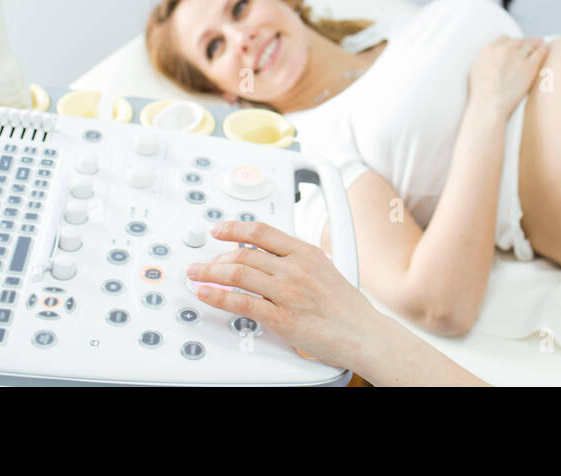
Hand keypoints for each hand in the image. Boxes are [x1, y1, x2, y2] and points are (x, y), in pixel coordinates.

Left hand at [186, 220, 383, 369]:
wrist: (363, 333)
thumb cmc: (347, 307)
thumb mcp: (324, 269)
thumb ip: (297, 261)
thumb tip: (270, 257)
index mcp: (305, 252)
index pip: (262, 231)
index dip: (234, 228)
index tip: (219, 230)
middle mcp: (294, 268)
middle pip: (244, 253)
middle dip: (216, 256)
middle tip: (203, 262)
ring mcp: (286, 291)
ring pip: (238, 273)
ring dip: (210, 272)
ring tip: (197, 274)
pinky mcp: (280, 317)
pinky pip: (240, 302)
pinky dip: (218, 296)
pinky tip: (206, 293)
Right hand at [467, 36, 547, 118]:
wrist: (489, 104)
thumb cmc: (481, 92)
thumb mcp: (476, 69)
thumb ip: (485, 59)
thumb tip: (491, 59)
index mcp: (490, 49)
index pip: (504, 39)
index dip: (511, 42)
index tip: (515, 45)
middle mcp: (504, 49)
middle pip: (518, 41)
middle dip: (524, 42)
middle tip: (530, 43)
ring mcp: (517, 56)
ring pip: (529, 44)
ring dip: (535, 43)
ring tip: (541, 43)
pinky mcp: (529, 66)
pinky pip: (539, 53)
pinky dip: (543, 49)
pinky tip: (545, 49)